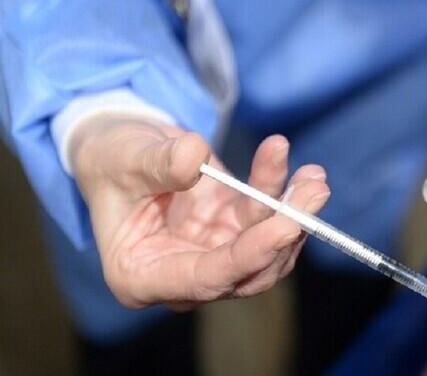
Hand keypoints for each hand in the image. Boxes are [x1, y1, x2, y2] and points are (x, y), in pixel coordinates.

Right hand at [69, 116, 328, 309]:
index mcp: (142, 276)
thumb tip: (195, 156)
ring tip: (314, 178)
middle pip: (248, 271)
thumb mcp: (125, 157)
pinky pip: (265, 217)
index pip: (205, 279)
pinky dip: (284, 193)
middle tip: (313, 195)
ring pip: (266, 248)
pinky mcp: (231, 230)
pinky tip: (301, 169)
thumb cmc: (111, 159)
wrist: (121, 146)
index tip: (286, 227)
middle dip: (284, 234)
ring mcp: (211, 253)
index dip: (249, 257)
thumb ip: (158, 163)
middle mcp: (182, 276)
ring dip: (294, 213)